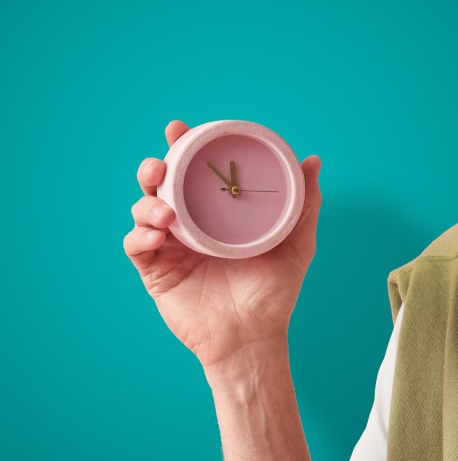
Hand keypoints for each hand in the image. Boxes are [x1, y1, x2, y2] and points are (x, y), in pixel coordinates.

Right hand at [123, 120, 322, 369]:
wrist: (255, 336)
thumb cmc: (275, 291)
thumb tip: (313, 160)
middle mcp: (189, 224)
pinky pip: (137, 247)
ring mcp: (170, 246)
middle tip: (161, 163)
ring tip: (164, 209)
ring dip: (146, 202)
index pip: (194, 171)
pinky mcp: (156, 271)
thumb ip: (304, 203)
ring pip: (143, 211)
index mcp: (216, 212)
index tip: (181, 128)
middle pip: (160, 185)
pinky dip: (140, 236)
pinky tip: (157, 235)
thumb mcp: (296, 242)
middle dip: (154, 167)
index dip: (183, 147)